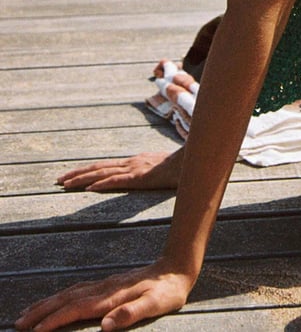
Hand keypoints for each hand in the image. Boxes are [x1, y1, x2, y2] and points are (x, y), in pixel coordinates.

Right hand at [15, 261, 191, 330]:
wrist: (177, 267)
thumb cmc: (168, 291)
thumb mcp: (156, 304)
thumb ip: (132, 313)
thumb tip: (106, 326)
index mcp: (111, 296)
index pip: (76, 309)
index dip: (55, 320)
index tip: (35, 331)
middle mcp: (103, 289)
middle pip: (66, 299)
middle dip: (41, 311)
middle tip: (18, 323)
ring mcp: (105, 285)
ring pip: (69, 293)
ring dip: (48, 303)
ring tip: (28, 313)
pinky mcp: (108, 284)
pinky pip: (78, 290)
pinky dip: (62, 297)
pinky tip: (58, 301)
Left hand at [57, 150, 182, 191]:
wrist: (194, 159)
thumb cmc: (181, 166)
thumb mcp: (162, 169)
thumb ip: (153, 172)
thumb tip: (150, 176)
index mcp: (134, 162)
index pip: (105, 166)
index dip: (86, 170)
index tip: (70, 176)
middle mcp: (131, 162)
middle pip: (98, 168)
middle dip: (77, 174)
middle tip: (58, 180)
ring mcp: (135, 168)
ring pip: (103, 173)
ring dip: (82, 179)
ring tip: (65, 184)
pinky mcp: (141, 177)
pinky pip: (118, 180)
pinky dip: (103, 183)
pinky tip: (90, 188)